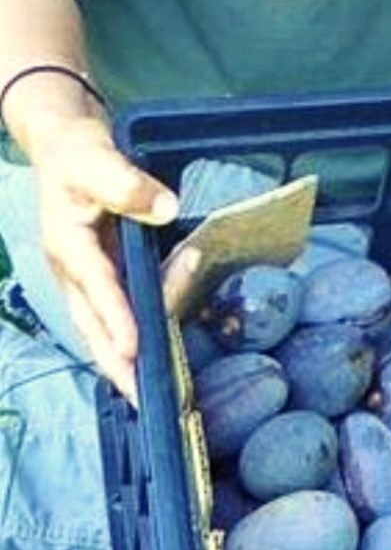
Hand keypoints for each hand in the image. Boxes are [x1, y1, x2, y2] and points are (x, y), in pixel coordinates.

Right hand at [31, 115, 178, 405]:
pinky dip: (134, 342)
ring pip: (103, 331)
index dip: (117, 319)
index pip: (97, 288)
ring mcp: (85, 283)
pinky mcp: (100, 285)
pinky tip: (155, 363)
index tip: (135, 349)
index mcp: (69, 245)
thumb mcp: (97, 158)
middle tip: (142, 399)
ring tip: (153, 389)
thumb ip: (128, 183)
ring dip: (128, 360)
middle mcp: (74, 272)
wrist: (65, 150)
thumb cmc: (79, 155)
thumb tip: (165, 208)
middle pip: (93, 328)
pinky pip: (117, 320)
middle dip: (117, 365)